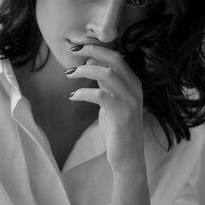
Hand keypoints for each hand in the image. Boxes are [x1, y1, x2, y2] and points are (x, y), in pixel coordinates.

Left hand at [66, 44, 145, 173]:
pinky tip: (72, 96)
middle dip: (91, 51)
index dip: (97, 48)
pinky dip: (83, 93)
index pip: (117, 57)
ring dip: (85, 70)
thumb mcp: (112, 101)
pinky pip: (100, 96)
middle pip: (114, 59)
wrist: (128, 157)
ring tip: (69, 74)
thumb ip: (106, 84)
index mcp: (133, 83)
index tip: (78, 47)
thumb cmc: (117, 129)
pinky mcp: (122, 115)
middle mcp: (135, 89)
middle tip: (73, 51)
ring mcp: (130, 101)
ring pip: (107, 73)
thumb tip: (91, 65)